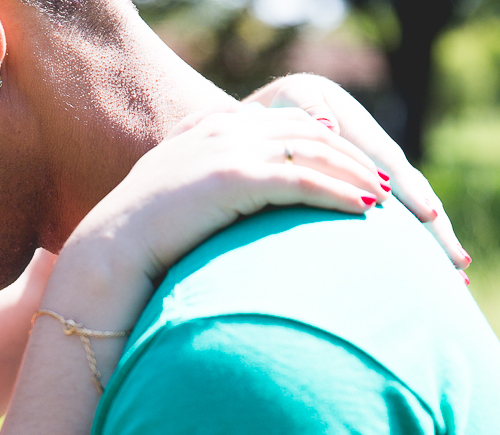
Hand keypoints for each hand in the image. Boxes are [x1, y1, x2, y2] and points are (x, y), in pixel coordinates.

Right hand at [64, 107, 387, 294]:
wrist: (111, 247)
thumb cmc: (141, 235)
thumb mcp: (176, 195)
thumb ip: (206, 183)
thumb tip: (228, 203)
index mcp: (213, 125)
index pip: (287, 121)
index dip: (328, 140)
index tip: (355, 163)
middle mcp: (226, 127)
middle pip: (311, 130)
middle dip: (354, 155)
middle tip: (388, 181)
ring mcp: (231, 148)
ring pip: (314, 151)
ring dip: (356, 173)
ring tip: (386, 197)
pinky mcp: (236, 177)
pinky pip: (302, 179)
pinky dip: (338, 192)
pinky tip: (363, 209)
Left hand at [246, 73, 471, 273]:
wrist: (303, 105)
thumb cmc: (297, 104)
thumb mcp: (301, 100)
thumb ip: (313, 110)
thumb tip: (329, 127)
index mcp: (370, 142)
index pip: (396, 172)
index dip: (413, 193)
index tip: (428, 216)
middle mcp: (386, 164)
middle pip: (420, 200)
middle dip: (440, 232)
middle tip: (459, 264)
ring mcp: (386, 181)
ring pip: (418, 215)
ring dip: (437, 245)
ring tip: (459, 277)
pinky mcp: (378, 194)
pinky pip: (400, 222)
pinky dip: (415, 245)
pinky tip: (429, 272)